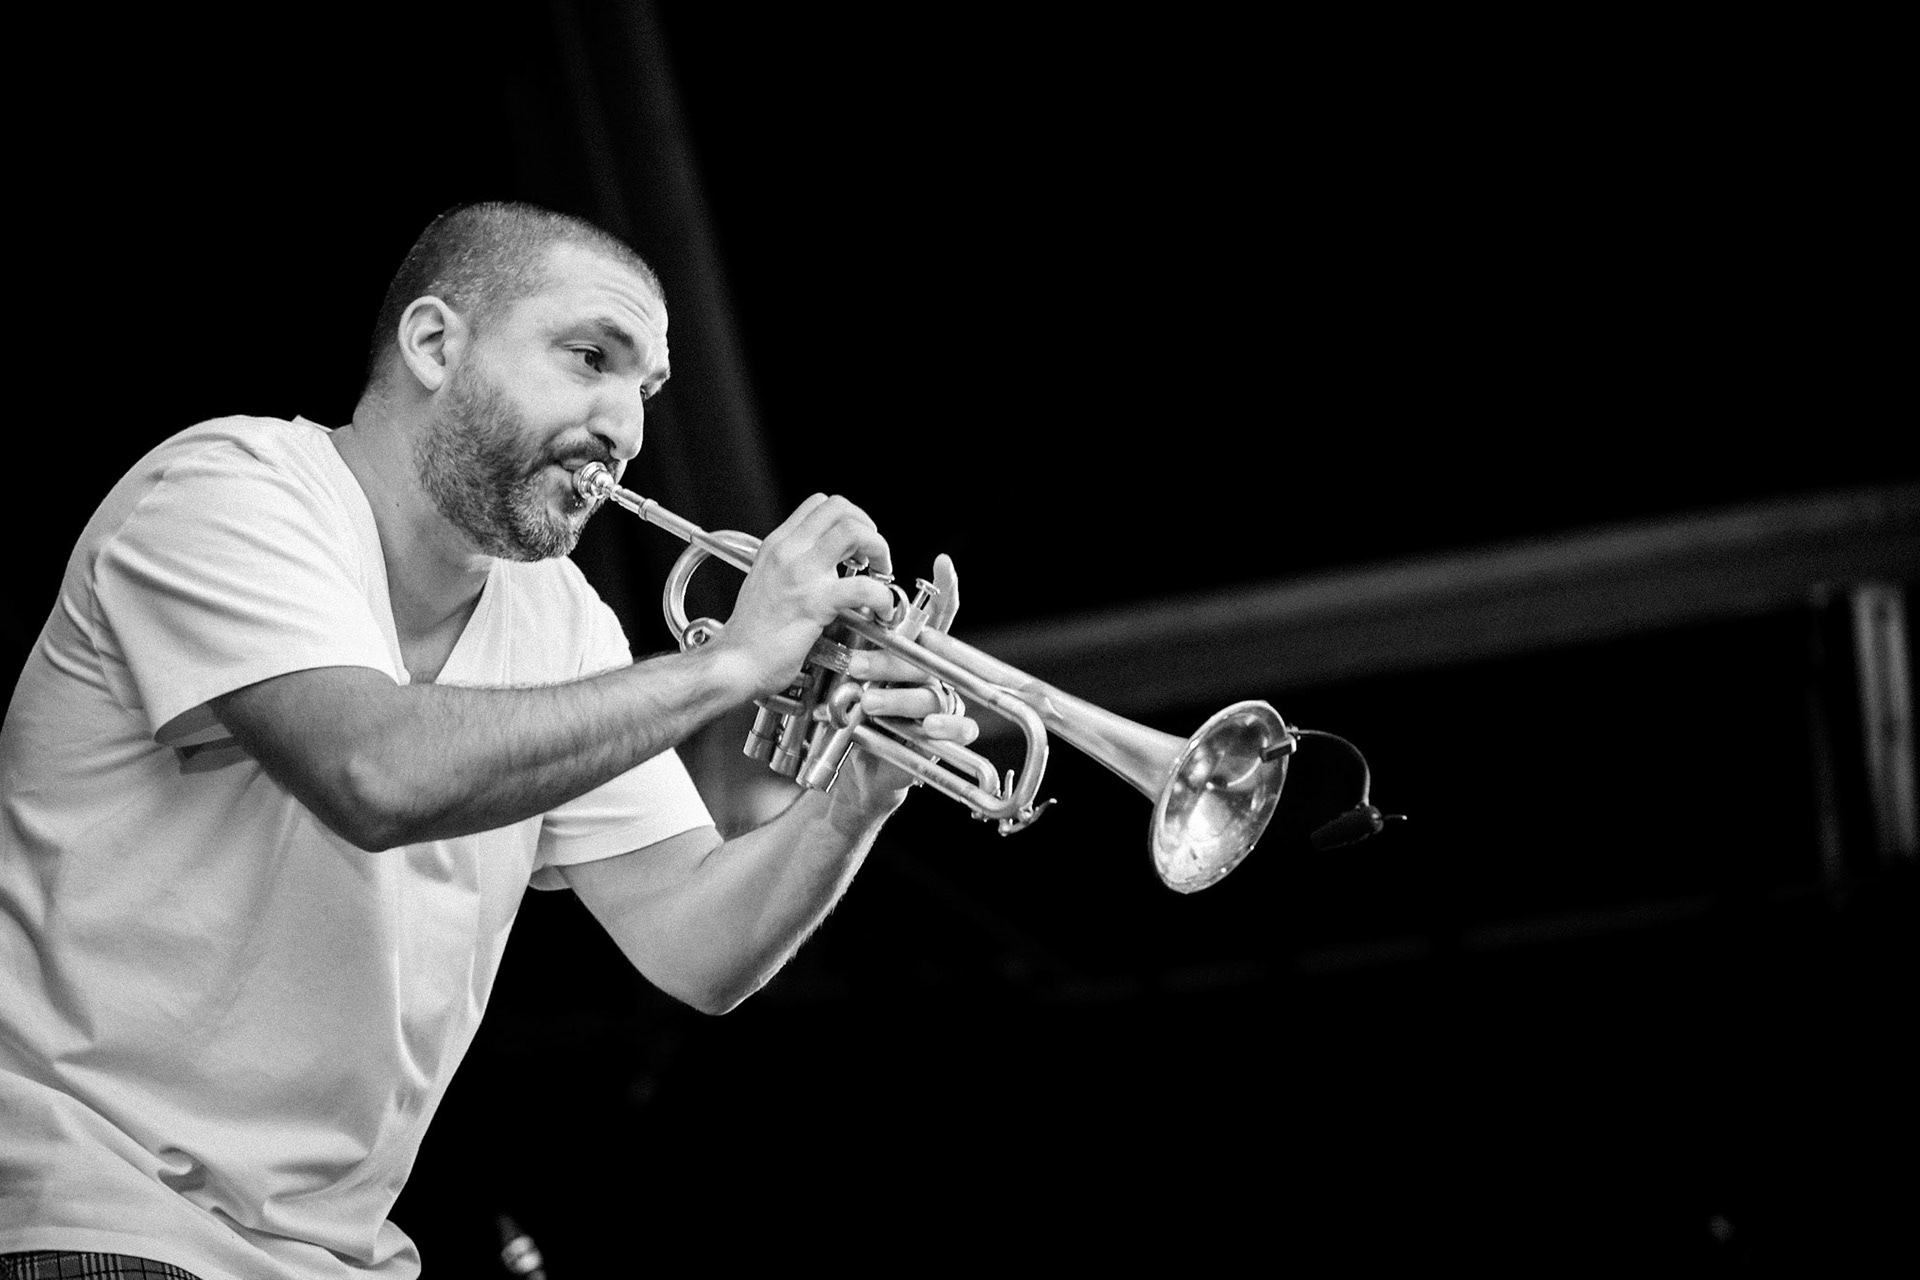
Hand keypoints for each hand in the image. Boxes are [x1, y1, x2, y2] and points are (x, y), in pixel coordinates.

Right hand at [712, 493, 897, 698]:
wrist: (735, 662)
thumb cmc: (751, 633)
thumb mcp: (766, 582)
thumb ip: (792, 566)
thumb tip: (824, 563)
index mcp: (777, 545)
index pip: (819, 503)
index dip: (848, 517)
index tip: (857, 542)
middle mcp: (789, 552)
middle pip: (841, 508)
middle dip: (869, 527)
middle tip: (874, 555)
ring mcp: (802, 575)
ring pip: (855, 533)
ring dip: (880, 549)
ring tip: (881, 575)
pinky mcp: (816, 603)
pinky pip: (864, 587)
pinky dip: (883, 597)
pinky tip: (882, 610)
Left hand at [833, 553, 980, 806]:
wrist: (852, 763)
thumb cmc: (849, 711)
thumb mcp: (842, 673)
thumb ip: (846, 643)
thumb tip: (830, 605)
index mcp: (911, 651)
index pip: (933, 615)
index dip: (944, 589)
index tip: (942, 562)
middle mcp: (931, 671)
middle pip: (924, 655)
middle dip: (887, 660)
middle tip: (853, 664)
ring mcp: (941, 701)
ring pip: (932, 690)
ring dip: (898, 697)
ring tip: (866, 704)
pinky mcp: (947, 733)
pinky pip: (961, 725)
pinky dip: (946, 725)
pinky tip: (927, 726)